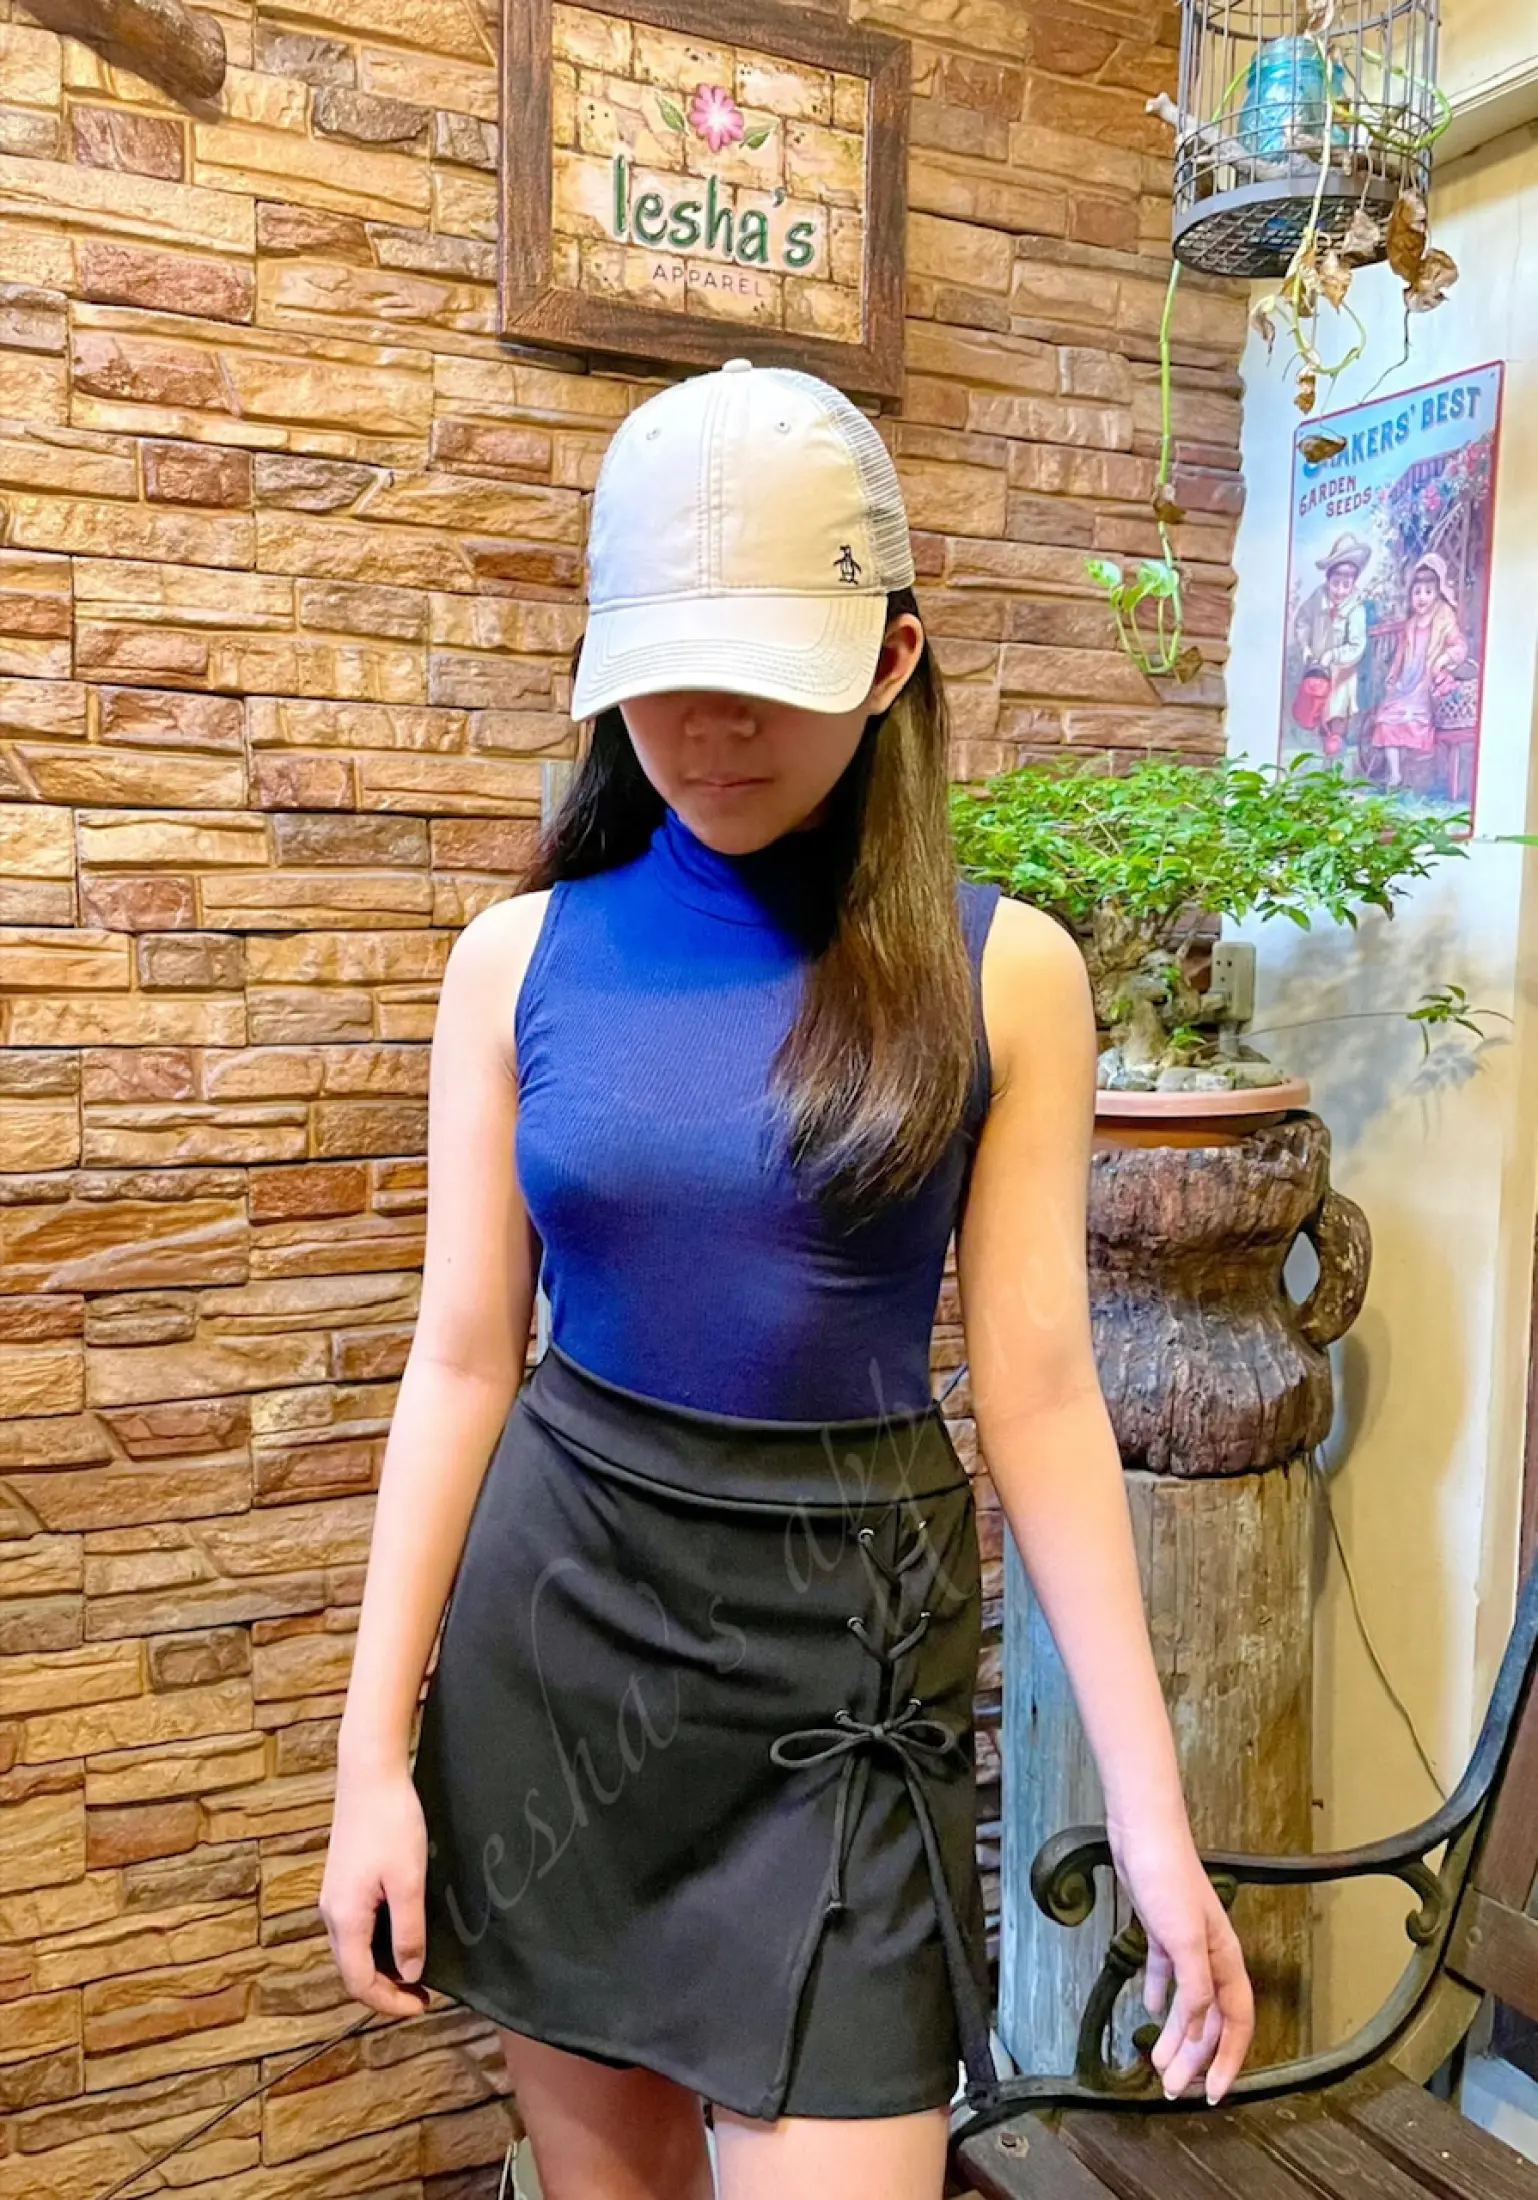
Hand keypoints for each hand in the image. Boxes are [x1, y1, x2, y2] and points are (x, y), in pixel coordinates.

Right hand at [320, 1760, 432, 2018]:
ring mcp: (334, 1896)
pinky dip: (376, 1943)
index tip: (423, 2006)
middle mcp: (330, 1912)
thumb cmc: (391, 1823)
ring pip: (353, 1949)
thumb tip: (410, 1974)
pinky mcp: (342, 1881)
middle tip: (422, 1993)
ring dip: (381, 1966)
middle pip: (352, 1970)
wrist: (369, 1774)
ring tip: (416, 1968)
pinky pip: (355, 1927)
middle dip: (386, 1989)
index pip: (360, 1983)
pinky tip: (402, 1933)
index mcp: (344, 1918)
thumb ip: (409, 1931)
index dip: (390, 2003)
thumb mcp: (409, 1881)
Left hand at [1106, 1812, 1253, 2104]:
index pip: (1235, 2024)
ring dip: (1177, 2037)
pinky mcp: (1162, 1932)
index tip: (1213, 2094)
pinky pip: (1167, 1976)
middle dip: (1196, 2059)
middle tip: (1174, 2090)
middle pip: (1210, 2021)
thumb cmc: (1168, 1879)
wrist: (1143, 1835)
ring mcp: (1187, 1945)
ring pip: (1188, 2004)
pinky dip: (1161, 1998)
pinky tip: (1152, 2012)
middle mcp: (1211, 1958)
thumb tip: (1196, 2029)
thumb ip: (1195, 1987)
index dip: (1229, 2062)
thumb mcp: (1184, 1939)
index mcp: (1225, 1962)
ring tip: (1158, 2064)